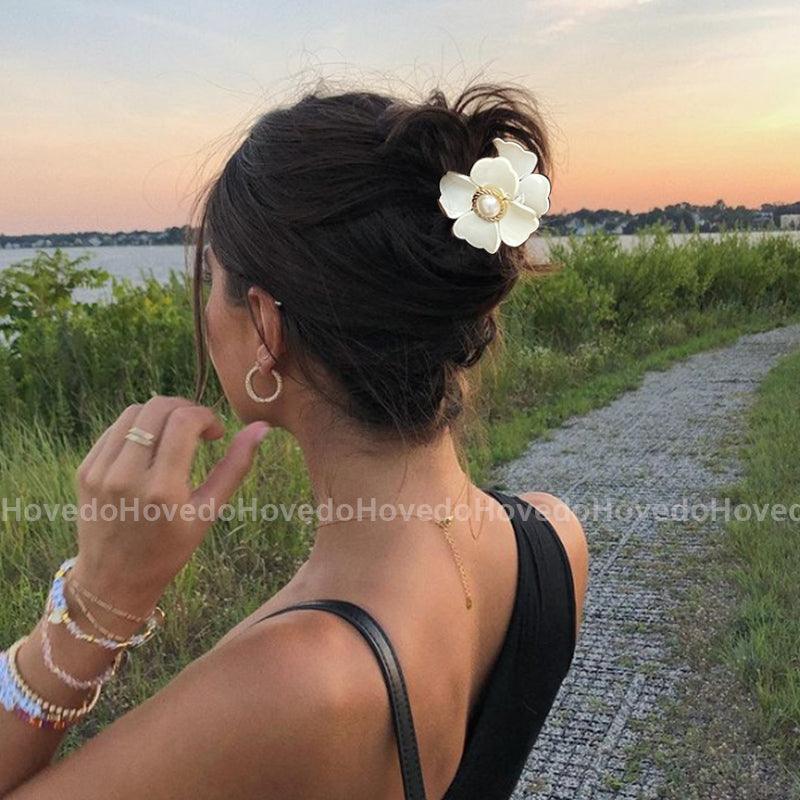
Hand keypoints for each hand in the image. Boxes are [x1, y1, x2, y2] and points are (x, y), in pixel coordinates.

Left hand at [69, 396, 270, 613]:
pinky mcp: (85, 470)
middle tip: (197, 430)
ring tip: (174, 437)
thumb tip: (262, 427)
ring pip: (134, 412)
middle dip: (184, 409)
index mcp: (162, 489)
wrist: (114, 579)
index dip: (206, 416)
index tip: (215, 433)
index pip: (183, 421)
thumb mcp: (208, 512)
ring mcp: (100, 471)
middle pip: (157, 408)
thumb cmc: (169, 550)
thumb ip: (235, 466)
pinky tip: (150, 449)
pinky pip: (114, 429)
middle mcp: (126, 475)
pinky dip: (137, 429)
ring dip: (160, 415)